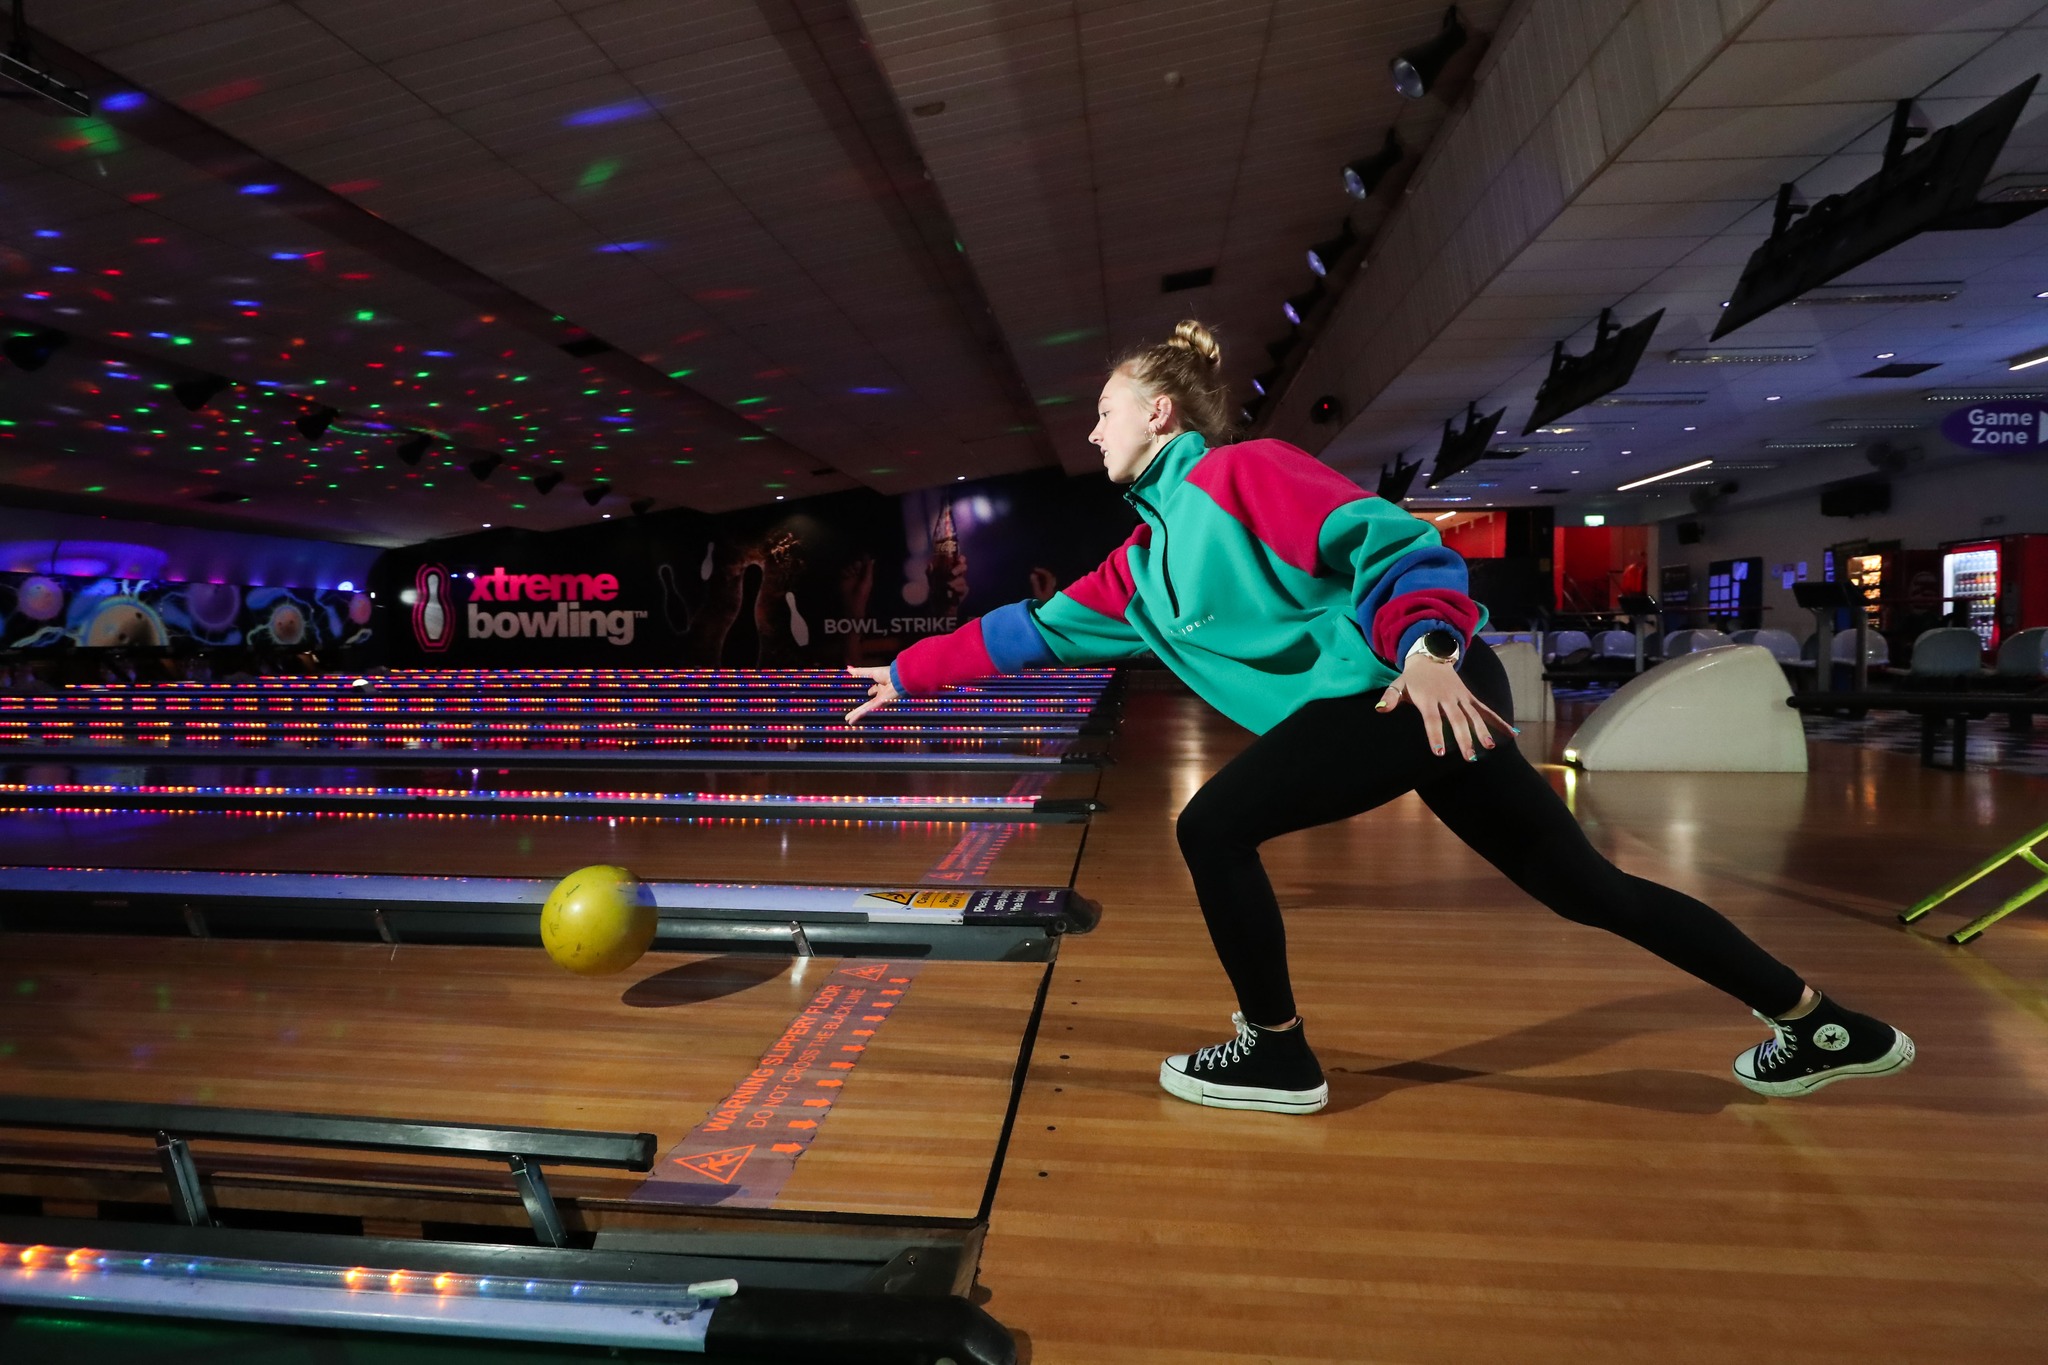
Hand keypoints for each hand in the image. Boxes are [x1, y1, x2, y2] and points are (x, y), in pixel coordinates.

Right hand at [846, 665, 898, 723]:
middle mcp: (881, 694)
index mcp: (882, 685)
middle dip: (860, 707)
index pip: (875, 689)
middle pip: (868, 702)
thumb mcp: (871, 672)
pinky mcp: (879, 705)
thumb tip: (848, 668)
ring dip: (856, 715)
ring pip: (865, 709)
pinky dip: (858, 716)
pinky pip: (866, 711)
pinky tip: (852, 720)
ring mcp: (880, 701)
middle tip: (854, 712)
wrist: (898, 678)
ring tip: (850, 721)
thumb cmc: (889, 673)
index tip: (868, 692)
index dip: (871, 691)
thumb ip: (860, 672)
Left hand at [1376, 656, 1514, 759]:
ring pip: (1473, 715)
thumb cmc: (1412, 678)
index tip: (1439, 752)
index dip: (1436, 735)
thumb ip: (1389, 698)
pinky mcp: (1470, 696)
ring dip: (1482, 731)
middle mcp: (1447, 698)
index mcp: (1428, 698)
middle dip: (1464, 739)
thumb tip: (1379, 709)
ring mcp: (1461, 697)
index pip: (1432, 720)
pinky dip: (1499, 721)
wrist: (1430, 656)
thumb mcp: (1398, 685)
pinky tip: (1512, 733)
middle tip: (1469, 757)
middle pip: (1457, 721)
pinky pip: (1486, 709)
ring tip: (1489, 747)